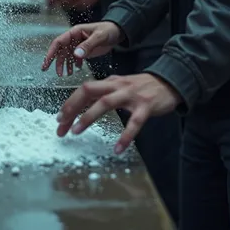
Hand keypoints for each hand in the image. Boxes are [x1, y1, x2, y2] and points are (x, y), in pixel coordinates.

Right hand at [42, 21, 121, 75]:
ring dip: (65, 65)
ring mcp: (78, 45)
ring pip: (67, 56)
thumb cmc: (108, 30)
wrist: (117, 32)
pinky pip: (75, 58)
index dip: (51, 52)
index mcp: (75, 32)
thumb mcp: (99, 36)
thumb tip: (76, 54)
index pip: (59, 42)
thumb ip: (88, 45)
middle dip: (57, 62)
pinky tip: (76, 69)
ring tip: (66, 74)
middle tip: (57, 73)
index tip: (47, 62)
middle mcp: (74, 39)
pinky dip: (74, 65)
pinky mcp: (83, 51)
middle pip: (61, 51)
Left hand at [48, 0, 98, 8]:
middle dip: (56, 4)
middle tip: (51, 7)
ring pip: (67, 6)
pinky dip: (71, 8)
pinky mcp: (83, 6)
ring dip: (62, 7)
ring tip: (60, 6)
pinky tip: (71, 6)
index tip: (48, 1)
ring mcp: (80, 0)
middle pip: (63, 0)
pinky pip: (74, 8)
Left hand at [55, 74, 181, 153]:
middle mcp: (117, 86)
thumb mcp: (120, 86)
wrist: (170, 82)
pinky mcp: (146, 106)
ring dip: (89, 117)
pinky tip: (118, 148)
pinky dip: (125, 135)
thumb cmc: (142, 87)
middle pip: (89, 91)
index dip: (69, 103)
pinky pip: (134, 122)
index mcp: (109, 82)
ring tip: (77, 131)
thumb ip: (104, 93)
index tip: (59, 119)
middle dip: (72, 107)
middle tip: (62, 125)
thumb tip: (84, 105)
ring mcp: (131, 95)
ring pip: (106, 103)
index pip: (84, 90)